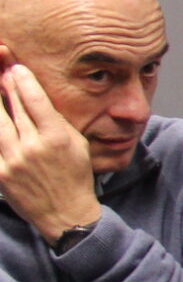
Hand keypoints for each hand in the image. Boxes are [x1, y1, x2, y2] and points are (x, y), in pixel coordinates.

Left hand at [0, 66, 101, 243]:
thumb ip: (57, 121)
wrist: (65, 213)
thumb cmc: (75, 176)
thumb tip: (37, 99)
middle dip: (3, 86)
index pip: (35, 100)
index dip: (22, 81)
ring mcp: (13, 161)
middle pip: (11, 108)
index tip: (15, 68)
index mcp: (57, 137)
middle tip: (0, 71)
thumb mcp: (77, 145)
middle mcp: (33, 147)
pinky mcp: (0, 173)